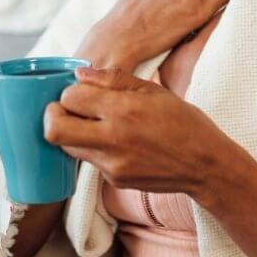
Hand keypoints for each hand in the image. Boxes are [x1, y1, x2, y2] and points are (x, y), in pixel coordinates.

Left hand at [43, 64, 226, 195]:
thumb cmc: (182, 121)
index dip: (69, 92)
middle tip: (65, 110)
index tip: (80, 92)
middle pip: (54, 130)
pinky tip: (115, 141)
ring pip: (67, 147)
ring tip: (91, 124)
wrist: (204, 164)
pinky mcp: (114, 180)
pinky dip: (93, 148)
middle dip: (52, 116)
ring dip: (71, 133)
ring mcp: (112, 164)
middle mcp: (113, 139)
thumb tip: (79, 75)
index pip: (70, 98)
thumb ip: (112, 80)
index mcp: (123, 109)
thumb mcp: (152, 89)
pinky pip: (90, 160)